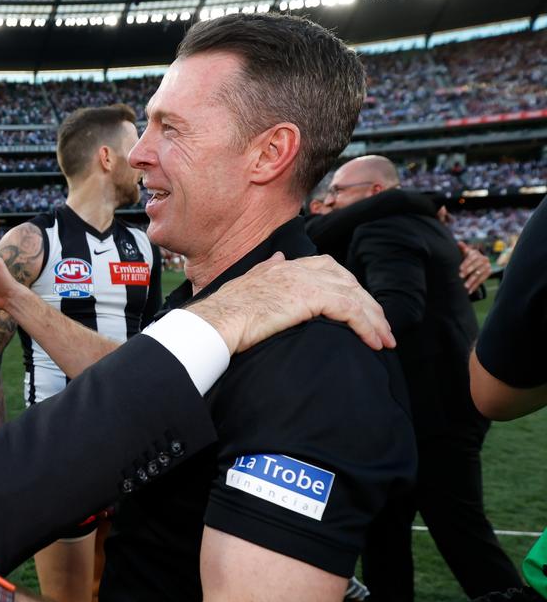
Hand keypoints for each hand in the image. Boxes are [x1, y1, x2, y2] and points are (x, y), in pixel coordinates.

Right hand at [187, 253, 394, 352]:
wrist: (216, 321)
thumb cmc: (225, 311)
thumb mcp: (248, 283)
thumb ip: (267, 270)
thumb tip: (279, 259)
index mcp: (286, 267)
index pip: (329, 269)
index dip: (349, 288)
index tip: (361, 309)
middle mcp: (298, 268)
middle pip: (348, 281)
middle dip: (369, 304)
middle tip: (382, 327)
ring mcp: (305, 282)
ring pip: (354, 296)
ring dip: (374, 319)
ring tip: (385, 339)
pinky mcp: (310, 298)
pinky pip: (350, 311)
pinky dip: (367, 326)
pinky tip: (374, 342)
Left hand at [457, 242, 490, 294]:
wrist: (475, 262)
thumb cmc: (467, 257)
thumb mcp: (465, 253)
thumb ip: (463, 248)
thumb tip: (459, 243)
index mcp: (477, 253)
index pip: (472, 258)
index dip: (466, 263)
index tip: (460, 269)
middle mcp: (484, 259)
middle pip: (476, 267)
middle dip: (468, 272)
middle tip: (460, 277)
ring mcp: (487, 266)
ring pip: (479, 274)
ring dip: (471, 281)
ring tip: (465, 286)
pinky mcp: (489, 273)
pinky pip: (482, 280)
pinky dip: (475, 286)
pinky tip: (469, 291)